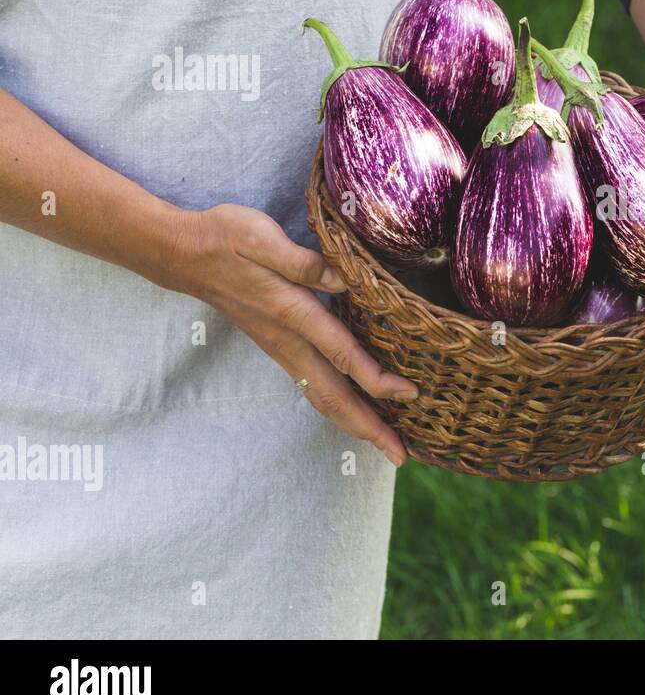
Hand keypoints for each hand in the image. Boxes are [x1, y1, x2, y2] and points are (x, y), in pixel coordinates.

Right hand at [166, 203, 414, 464]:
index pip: (342, 353)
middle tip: (402, 456)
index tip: (409, 394)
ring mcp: (283, 349)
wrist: (185, 254)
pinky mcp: (280, 347)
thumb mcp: (261, 238)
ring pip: (323, 397)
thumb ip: (302, 262)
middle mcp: (289, 342)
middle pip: (333, 396)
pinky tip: (358, 412)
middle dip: (370, 427)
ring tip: (387, 444)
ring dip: (357, 423)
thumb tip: (344, 277)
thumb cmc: (226, 238)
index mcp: (292, 313)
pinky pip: (315, 386)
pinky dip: (340, 406)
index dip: (375, 378)